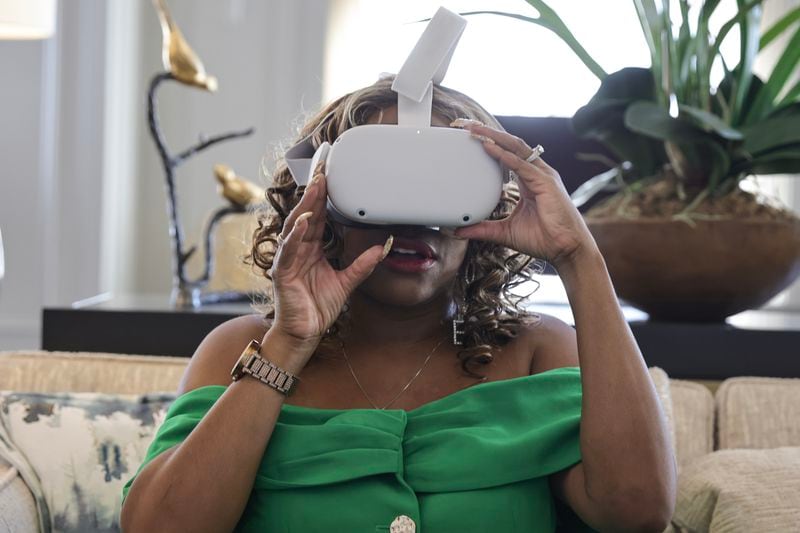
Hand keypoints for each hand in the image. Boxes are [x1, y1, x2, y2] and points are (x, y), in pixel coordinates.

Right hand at [269, 161, 391, 351]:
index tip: (332, 175)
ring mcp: (288, 258)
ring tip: (316, 187)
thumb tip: (383, 247)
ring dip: (306, 205)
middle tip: (324, 169)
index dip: (325, 196)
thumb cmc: (318, 307)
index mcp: (312, 248)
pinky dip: (295, 234)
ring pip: (295, 226)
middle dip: (314, 192)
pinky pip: (288, 249)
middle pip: (306, 214)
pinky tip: (304, 221)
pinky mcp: (282, 271)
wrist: (305, 333)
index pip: (319, 216)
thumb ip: (363, 264)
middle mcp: (298, 249)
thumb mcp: (347, 282)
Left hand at [453, 123, 598, 268]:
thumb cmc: (543, 238)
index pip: (507, 154)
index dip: (489, 143)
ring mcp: (543, 176)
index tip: (470, 136)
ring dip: (495, 138)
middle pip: (510, 145)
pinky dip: (505, 156)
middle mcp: (536, 173)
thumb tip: (458, 230)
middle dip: (489, 133)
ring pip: (516, 148)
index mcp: (528, 181)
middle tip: (468, 125)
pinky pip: (523, 165)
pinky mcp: (546, 183)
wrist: (566, 250)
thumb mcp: (504, 232)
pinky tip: (490, 149)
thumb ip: (481, 229)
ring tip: (476, 130)